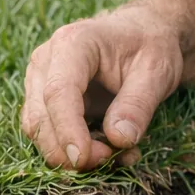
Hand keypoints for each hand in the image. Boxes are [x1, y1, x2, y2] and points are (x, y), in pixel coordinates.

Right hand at [22, 9, 183, 169]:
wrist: (145, 34)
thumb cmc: (150, 45)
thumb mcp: (156, 71)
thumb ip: (138, 104)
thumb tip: (119, 139)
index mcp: (74, 43)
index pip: (58, 91)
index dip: (67, 130)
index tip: (83, 158)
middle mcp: (47, 60)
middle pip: (40, 115)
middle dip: (68, 149)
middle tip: (110, 160)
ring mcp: (41, 80)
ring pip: (38, 129)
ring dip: (69, 153)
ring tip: (115, 156)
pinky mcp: (45, 100)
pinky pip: (49, 134)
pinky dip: (73, 150)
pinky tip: (109, 152)